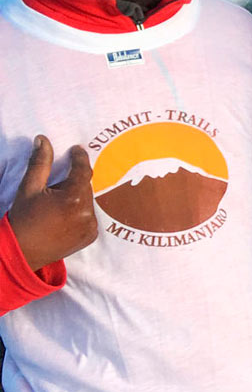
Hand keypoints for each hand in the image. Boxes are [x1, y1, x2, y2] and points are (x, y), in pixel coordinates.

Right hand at [9, 136, 97, 270]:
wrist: (21, 251)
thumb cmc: (23, 218)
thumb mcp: (29, 188)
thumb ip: (40, 163)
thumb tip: (43, 140)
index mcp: (73, 199)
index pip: (83, 170)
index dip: (80, 158)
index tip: (76, 150)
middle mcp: (87, 213)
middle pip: (85, 186)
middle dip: (73, 182)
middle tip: (54, 188)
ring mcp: (90, 226)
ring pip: (88, 201)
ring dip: (76, 197)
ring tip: (55, 206)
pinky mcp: (91, 236)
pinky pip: (89, 216)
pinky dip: (79, 212)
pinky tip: (63, 217)